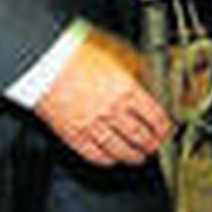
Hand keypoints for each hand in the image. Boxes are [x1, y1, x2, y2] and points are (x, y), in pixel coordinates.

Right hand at [36, 29, 172, 165]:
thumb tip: (153, 75)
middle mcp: (111, 109)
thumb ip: (138, 67)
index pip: (154, 116)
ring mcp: (91, 124)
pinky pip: (94, 154)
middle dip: (152, 144)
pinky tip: (112, 159)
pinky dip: (106, 160)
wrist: (45, 62)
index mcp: (126, 89)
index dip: (163, 127)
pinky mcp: (72, 134)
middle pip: (140, 136)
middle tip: (156, 146)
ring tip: (139, 157)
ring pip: (119, 149)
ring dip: (133, 156)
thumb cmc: (77, 52)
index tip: (166, 130)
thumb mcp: (118, 52)